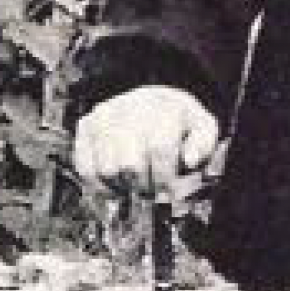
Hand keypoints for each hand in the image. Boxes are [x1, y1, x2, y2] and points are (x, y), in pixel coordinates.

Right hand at [73, 86, 219, 207]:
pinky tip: (116, 185)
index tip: (168, 191)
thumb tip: (189, 161)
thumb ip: (203, 144)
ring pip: (107, 170)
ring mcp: (103, 118)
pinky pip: (85, 168)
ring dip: (124, 186)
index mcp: (161, 108)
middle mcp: (128, 109)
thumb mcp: (202, 127)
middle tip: (152, 190)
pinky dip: (100, 185)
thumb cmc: (178, 121)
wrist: (151, 99)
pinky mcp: (86, 128)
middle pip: (130, 164)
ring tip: (136, 184)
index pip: (159, 149)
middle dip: (145, 185)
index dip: (164, 179)